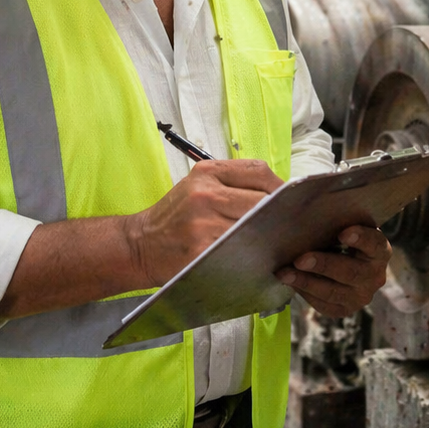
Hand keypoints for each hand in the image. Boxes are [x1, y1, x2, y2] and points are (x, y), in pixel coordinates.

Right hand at [129, 159, 281, 287]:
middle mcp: (205, 192)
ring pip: (254, 226)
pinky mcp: (202, 249)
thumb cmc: (173, 217)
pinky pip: (240, 249)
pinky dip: (252, 253)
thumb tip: (277, 194)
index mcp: (207, 172)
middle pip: (262, 199)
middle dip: (279, 213)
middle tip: (288, 225)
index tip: (288, 201)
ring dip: (269, 235)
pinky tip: (256, 256)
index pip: (258, 171)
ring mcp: (204, 222)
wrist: (139, 244)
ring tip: (275, 241)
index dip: (279, 187)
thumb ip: (232, 185)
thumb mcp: (197, 187)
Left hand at [276, 225, 391, 318]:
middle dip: (323, 265)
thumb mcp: (344, 224)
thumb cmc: (340, 234)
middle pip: (351, 272)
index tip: (342, 233)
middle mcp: (375, 276)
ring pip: (333, 292)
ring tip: (284, 273)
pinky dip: (305, 292)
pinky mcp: (345, 309)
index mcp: (380, 250)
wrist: (344, 260)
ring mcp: (361, 296)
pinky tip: (290, 281)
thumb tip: (306, 201)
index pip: (375, 244)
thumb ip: (335, 218)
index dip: (360, 238)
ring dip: (306, 282)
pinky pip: (324, 304)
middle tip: (300, 259)